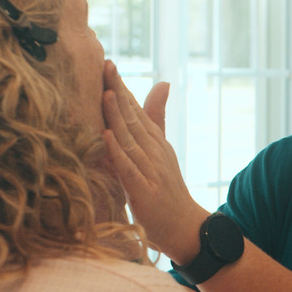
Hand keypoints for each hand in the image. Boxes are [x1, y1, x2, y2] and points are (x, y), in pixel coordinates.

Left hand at [101, 61, 207, 261]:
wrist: (185, 227)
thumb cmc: (168, 189)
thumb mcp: (162, 149)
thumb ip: (157, 117)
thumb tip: (162, 82)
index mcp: (155, 141)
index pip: (136, 109)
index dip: (121, 87)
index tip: (107, 64)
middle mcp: (154, 151)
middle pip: (133, 118)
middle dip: (118, 92)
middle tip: (105, 66)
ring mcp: (151, 171)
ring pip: (131, 139)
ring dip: (117, 116)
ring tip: (105, 94)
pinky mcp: (145, 192)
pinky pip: (129, 169)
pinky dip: (118, 153)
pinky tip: (107, 137)